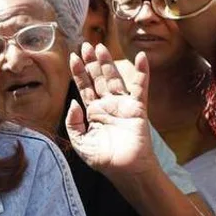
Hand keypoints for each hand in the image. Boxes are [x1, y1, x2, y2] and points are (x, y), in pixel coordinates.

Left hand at [65, 44, 157, 178]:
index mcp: (93, 113)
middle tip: (86, 44)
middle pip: (98, 78)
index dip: (79, 72)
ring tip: (101, 46)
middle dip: (91, 62)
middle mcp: (107, 105)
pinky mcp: (137, 108)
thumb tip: (73, 102)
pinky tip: (141, 57)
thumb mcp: (80, 143)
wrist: (125, 171)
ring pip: (114, 78)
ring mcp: (122, 105)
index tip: (73, 56)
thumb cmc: (104, 160)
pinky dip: (142, 72)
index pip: (84, 87)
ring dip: (108, 62)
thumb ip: (73, 123)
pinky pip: (140, 87)